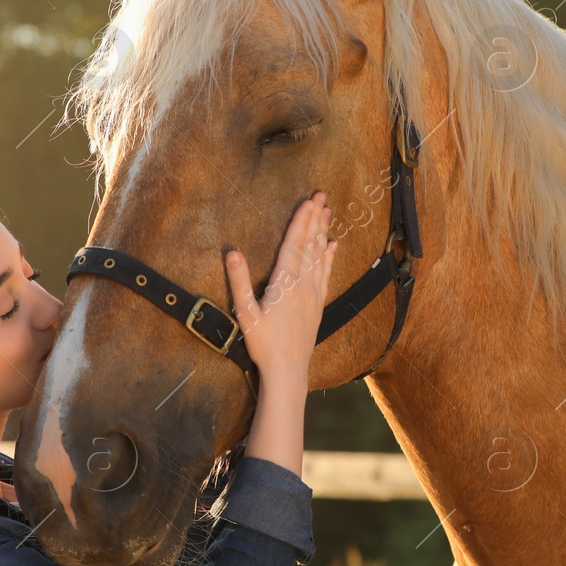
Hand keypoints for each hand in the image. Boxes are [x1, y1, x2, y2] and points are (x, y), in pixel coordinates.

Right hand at [224, 191, 336, 384]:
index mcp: (284, 283)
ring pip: (319, 256)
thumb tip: (232, 252)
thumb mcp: (245, 314)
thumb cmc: (263, 344)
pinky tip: (333, 246)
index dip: (300, 222)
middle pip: (310, 245)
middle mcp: (303, 285)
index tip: (308, 202)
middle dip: (315, 219)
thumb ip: (239, 282)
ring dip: (323, 232)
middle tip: (322, 195)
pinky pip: (326, 275)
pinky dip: (329, 258)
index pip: (293, 245)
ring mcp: (313, 294)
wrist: (288, 370)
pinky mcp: (317, 305)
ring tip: (328, 212)